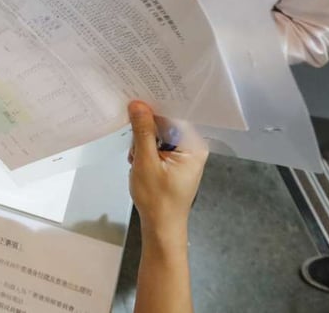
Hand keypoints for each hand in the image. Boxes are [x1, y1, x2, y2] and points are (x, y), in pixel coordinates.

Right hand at [128, 101, 208, 236]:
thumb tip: (138, 104)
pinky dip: (147, 151)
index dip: (155, 107)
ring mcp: (185, 155)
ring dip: (144, 143)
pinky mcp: (176, 161)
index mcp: (193, 145)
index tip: (136, 100)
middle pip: (166, 123)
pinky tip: (140, 163)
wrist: (161, 227)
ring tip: (137, 160)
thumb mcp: (145, 162)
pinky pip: (160, 145)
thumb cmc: (157, 199)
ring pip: (160, 134)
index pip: (175, 114)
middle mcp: (193, 147)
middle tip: (135, 147)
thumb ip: (142, 131)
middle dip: (146, 130)